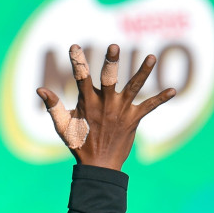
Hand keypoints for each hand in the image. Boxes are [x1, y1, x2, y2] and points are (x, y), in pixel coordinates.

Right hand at [36, 44, 175, 169]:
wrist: (99, 166)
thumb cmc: (79, 144)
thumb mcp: (63, 126)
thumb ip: (53, 106)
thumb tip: (39, 90)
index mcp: (88, 104)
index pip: (81, 79)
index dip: (77, 62)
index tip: (74, 46)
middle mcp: (106, 104)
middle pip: (109, 79)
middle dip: (111, 62)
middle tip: (114, 46)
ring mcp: (122, 111)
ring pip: (134, 88)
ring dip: (143, 72)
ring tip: (151, 57)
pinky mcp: (134, 119)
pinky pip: (149, 106)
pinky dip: (161, 98)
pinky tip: (174, 90)